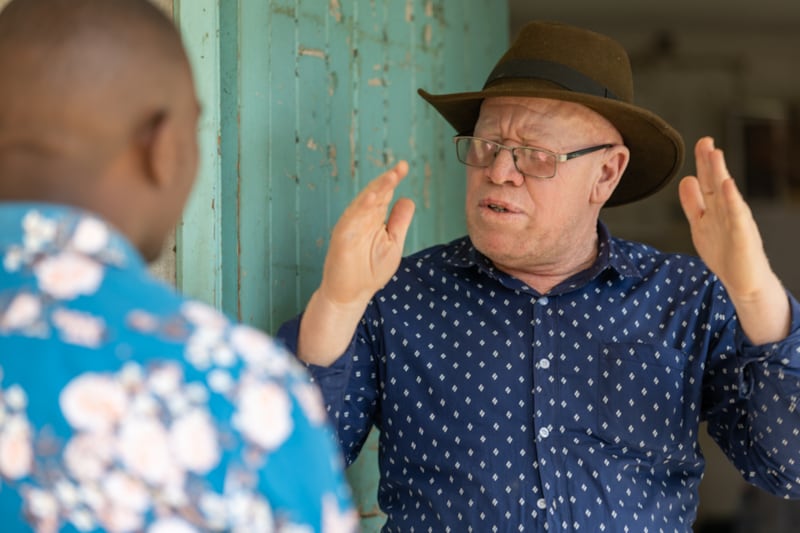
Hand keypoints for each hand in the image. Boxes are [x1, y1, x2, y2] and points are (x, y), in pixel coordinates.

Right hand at [297, 161, 414, 364]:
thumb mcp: (393, 244)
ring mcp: (351, 226)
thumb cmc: (370, 271)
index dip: (392, 180)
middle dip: (387, 180)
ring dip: (376, 189)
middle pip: (374, 194)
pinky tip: (371, 197)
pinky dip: (361, 208)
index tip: (403, 167)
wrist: (351, 295)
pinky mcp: (342, 237)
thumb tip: (407, 198)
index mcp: (373, 218)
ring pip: (363, 202)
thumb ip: (399, 222)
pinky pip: (351, 219)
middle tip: (401, 168)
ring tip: (391, 177)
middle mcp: (361, 218)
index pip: (384, 195)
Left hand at [679, 137, 788, 342]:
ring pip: (725, 193)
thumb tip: (686, 180)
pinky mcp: (742, 234)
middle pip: (715, 182)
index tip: (701, 143)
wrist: (744, 281)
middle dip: (710, 161)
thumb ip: (693, 204)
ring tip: (715, 153)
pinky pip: (735, 213)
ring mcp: (734, 221)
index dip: (702, 164)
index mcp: (713, 209)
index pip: (706, 181)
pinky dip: (730, 198)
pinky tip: (727, 184)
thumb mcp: (701, 225)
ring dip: (719, 172)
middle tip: (705, 140)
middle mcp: (724, 211)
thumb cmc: (725, 253)